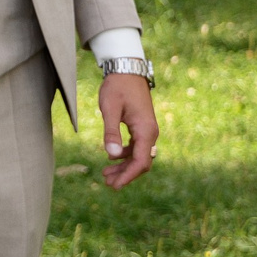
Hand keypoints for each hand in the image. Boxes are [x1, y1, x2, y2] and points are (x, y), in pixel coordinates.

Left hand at [98, 70, 157, 188]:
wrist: (127, 70)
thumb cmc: (117, 87)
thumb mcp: (109, 108)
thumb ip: (110, 132)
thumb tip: (110, 156)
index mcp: (145, 130)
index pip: (141, 161)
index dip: (128, 175)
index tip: (115, 185)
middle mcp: (150, 133)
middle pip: (141, 162)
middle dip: (125, 174)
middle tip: (107, 184)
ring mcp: (147, 130)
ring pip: (138, 155)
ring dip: (124, 166)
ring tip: (106, 175)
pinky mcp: (142, 127)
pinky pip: (136, 147)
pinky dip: (125, 155)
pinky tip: (112, 157)